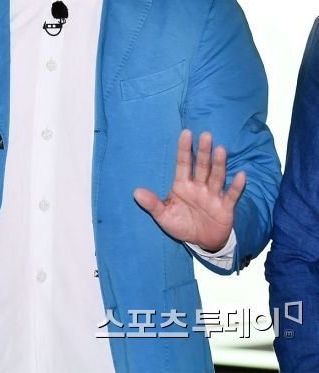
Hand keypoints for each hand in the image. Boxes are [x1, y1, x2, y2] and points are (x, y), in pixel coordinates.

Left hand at [134, 130, 245, 251]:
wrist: (202, 242)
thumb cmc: (182, 224)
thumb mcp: (164, 216)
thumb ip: (152, 204)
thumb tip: (135, 192)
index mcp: (183, 184)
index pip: (183, 163)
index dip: (184, 149)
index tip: (186, 133)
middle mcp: (199, 186)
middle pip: (202, 166)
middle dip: (203, 152)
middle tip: (206, 135)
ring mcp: (213, 195)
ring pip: (216, 177)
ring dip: (219, 164)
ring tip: (221, 150)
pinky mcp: (225, 207)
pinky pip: (231, 196)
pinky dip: (236, 186)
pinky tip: (241, 175)